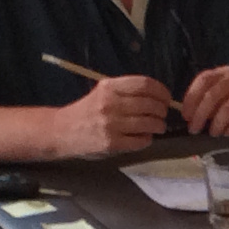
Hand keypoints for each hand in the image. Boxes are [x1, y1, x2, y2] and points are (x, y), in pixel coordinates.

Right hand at [53, 73, 176, 155]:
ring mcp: (111, 125)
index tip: (166, 98)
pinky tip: (144, 137)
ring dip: (159, 126)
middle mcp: (110, 104)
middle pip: (150, 104)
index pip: (145, 84)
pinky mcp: (112, 144)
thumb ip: (125, 91)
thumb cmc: (87, 110)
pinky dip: (147, 139)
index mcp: (109, 87)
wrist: (62, 131)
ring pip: (149, 123)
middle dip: (162, 110)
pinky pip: (141, 141)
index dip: (162, 91)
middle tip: (162, 114)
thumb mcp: (103, 92)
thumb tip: (157, 96)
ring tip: (157, 127)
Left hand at [183, 66, 228, 136]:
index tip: (186, 115)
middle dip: (200, 115)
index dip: (191, 98)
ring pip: (227, 108)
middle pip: (213, 95)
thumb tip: (190, 117)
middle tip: (194, 129)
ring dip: (217, 125)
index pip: (203, 80)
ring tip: (213, 134)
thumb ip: (212, 99)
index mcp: (227, 72)